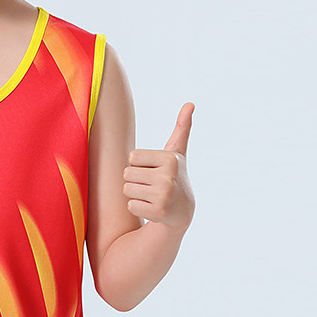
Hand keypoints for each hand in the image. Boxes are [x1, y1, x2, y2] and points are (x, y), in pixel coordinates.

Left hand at [123, 103, 194, 228]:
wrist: (182, 209)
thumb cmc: (173, 175)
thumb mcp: (177, 152)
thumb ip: (181, 128)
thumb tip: (190, 103)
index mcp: (170, 159)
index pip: (132, 157)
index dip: (138, 164)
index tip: (153, 169)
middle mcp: (168, 176)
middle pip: (127, 174)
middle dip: (135, 179)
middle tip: (151, 184)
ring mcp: (164, 195)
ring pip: (127, 190)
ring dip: (134, 193)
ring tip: (151, 194)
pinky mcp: (158, 212)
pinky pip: (130, 206)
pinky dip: (137, 207)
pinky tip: (152, 207)